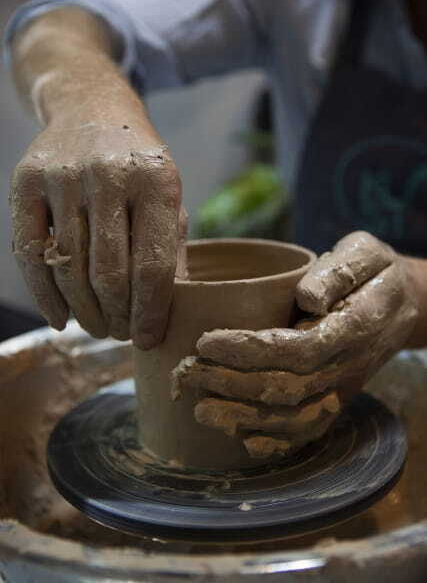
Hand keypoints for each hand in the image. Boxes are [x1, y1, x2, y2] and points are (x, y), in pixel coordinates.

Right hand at [10, 107, 184, 348]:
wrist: (92, 111)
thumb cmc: (138, 166)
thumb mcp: (168, 198)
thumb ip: (171, 250)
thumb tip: (171, 312)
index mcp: (156, 180)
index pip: (153, 265)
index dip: (151, 312)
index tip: (149, 339)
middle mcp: (109, 175)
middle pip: (110, 273)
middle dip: (118, 317)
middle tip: (122, 334)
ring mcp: (63, 177)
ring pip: (70, 268)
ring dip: (85, 312)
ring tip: (99, 328)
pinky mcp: (26, 182)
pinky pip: (30, 253)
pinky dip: (45, 295)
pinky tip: (61, 317)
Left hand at [172, 232, 418, 458]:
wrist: (403, 304)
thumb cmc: (374, 271)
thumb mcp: (364, 253)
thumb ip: (337, 272)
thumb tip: (307, 295)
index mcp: (353, 328)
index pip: (297, 350)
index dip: (248, 351)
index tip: (206, 341)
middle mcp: (348, 366)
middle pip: (286, 389)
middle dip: (230, 385)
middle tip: (184, 372)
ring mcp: (343, 389)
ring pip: (293, 419)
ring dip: (242, 419)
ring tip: (198, 409)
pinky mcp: (336, 400)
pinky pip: (307, 432)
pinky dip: (273, 442)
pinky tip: (238, 438)